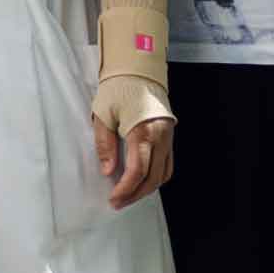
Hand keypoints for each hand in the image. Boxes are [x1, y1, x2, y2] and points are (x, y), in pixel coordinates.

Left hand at [90, 76, 175, 208]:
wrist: (139, 70)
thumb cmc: (118, 90)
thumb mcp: (103, 114)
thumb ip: (105, 144)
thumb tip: (108, 171)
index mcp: (143, 132)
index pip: (138, 171)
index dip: (126, 189)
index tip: (113, 199)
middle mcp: (160, 138)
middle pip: (153, 178)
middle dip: (135, 194)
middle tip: (118, 202)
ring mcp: (168, 138)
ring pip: (163, 174)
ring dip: (147, 189)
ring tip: (129, 195)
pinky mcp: (170, 136)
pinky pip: (167, 164)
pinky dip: (156, 177)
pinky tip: (143, 181)